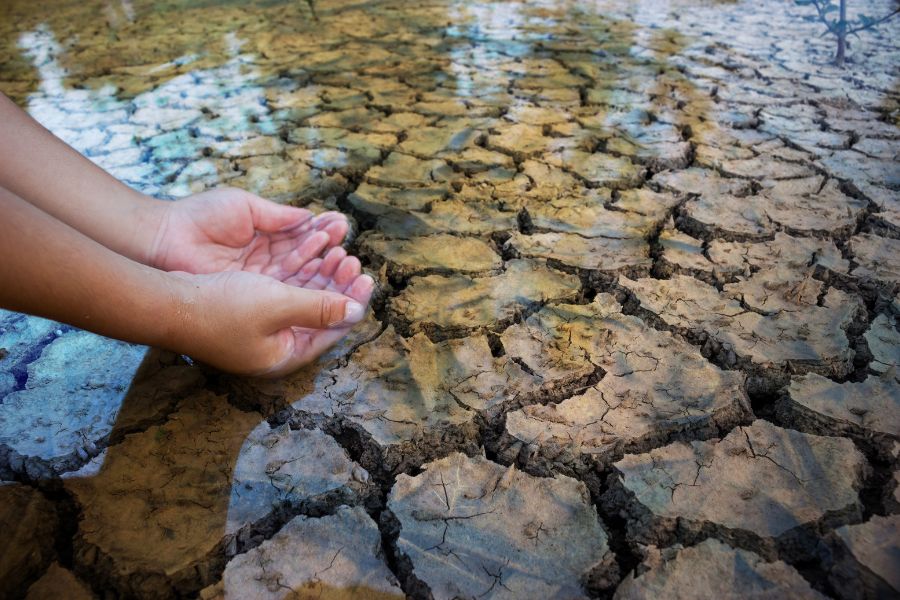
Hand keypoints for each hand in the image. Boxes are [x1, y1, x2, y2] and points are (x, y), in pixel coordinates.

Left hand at [149, 187, 349, 279]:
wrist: (164, 239)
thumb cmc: (199, 218)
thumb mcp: (244, 208)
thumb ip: (278, 216)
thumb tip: (310, 218)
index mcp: (265, 237)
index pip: (302, 238)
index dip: (323, 234)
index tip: (341, 226)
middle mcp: (266, 262)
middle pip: (306, 262)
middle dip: (330, 256)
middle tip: (348, 251)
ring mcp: (259, 282)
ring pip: (300, 279)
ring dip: (323, 272)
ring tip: (343, 261)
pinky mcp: (251, 297)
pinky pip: (285, 293)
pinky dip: (305, 286)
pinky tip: (324, 277)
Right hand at [172, 248, 374, 376]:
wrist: (166, 302)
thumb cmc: (221, 308)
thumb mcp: (278, 305)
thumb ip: (319, 308)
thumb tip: (357, 311)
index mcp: (286, 355)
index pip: (332, 330)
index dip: (352, 302)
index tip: (368, 277)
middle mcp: (276, 346)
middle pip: (320, 314)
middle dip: (338, 285)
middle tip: (353, 260)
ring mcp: (260, 330)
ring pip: (302, 299)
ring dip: (320, 275)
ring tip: (336, 251)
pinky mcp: (247, 312)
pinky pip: (284, 291)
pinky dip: (298, 273)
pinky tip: (310, 252)